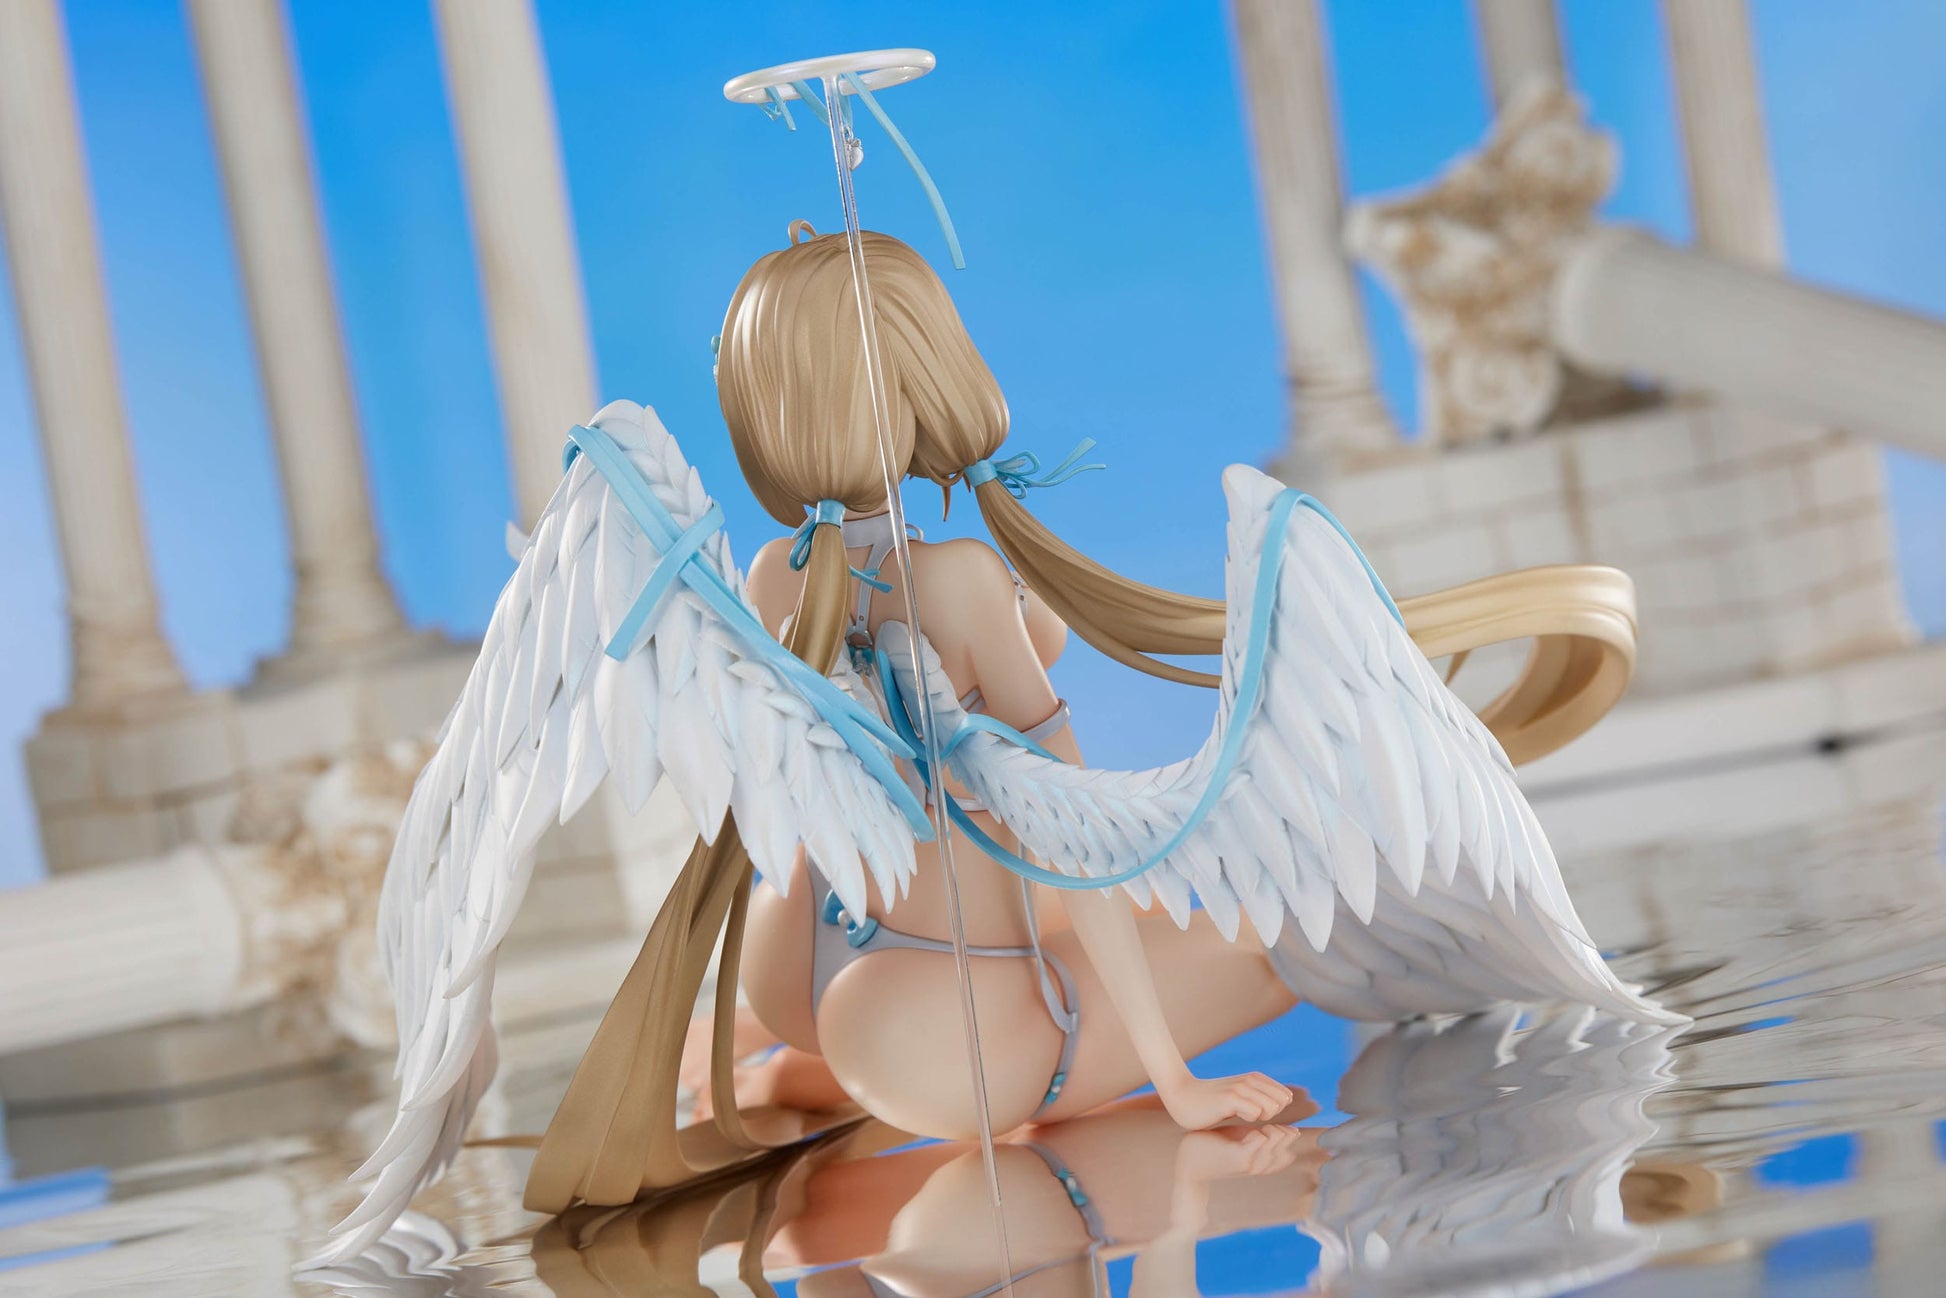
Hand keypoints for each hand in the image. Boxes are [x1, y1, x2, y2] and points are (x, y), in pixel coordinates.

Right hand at [1157, 1070, 1294, 1129]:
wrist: (1181, 1095)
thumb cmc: (1210, 1101)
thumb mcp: (1239, 1095)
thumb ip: (1259, 1096)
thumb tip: (1287, 1100)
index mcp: (1255, 1078)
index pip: (1285, 1095)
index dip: (1276, 1109)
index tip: (1258, 1114)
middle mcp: (1250, 1080)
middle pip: (1281, 1102)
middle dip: (1271, 1115)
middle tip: (1250, 1117)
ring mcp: (1241, 1088)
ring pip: (1272, 1107)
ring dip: (1261, 1117)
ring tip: (1241, 1116)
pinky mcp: (1230, 1099)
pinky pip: (1256, 1113)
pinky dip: (1250, 1119)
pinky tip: (1234, 1116)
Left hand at [1175, 1123, 1308, 1184]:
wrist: (1189, 1159)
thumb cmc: (1213, 1145)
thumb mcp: (1238, 1139)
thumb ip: (1254, 1134)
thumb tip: (1270, 1120)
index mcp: (1257, 1161)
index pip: (1284, 1154)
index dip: (1290, 1139)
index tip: (1289, 1125)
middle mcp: (1256, 1166)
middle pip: (1283, 1153)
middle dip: (1287, 1138)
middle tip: (1287, 1123)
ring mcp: (1248, 1163)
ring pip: (1272, 1149)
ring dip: (1277, 1136)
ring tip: (1276, 1125)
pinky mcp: (1237, 1157)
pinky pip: (1256, 1146)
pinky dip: (1262, 1136)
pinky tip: (1261, 1129)